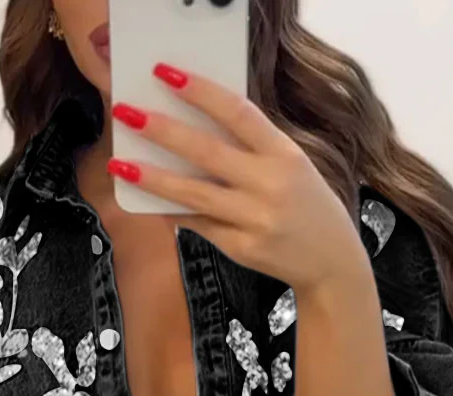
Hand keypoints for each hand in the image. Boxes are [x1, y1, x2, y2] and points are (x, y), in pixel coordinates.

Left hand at [108, 63, 370, 294]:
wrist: (332, 264)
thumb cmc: (308, 206)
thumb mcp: (293, 166)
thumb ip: (254, 148)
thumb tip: (197, 126)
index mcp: (285, 154)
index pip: (238, 113)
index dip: (200, 92)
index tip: (165, 74)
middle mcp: (270, 185)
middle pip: (207, 152)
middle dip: (162, 131)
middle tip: (126, 113)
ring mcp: (254, 219)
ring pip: (194, 194)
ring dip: (153, 178)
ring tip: (120, 164)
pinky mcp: (241, 248)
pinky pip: (199, 224)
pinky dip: (172, 211)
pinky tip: (148, 201)